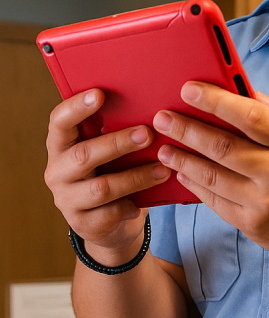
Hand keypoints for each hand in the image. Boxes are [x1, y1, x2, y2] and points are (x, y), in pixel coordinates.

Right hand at [44, 89, 170, 262]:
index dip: (76, 107)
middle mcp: (57, 171)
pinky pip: (110, 213)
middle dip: (118, 143)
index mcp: (60, 146)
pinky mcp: (83, 223)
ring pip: (102, 187)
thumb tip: (150, 106)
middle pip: (84, 154)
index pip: (59, 122)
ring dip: (136, 177)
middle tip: (148, 133)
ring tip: (163, 169)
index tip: (99, 93)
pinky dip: (132, 205)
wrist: (107, 223)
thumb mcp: (109, 152)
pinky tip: (148, 200)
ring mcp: (67, 199)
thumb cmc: (111, 173)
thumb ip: (116, 132)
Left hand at [154, 82, 268, 260]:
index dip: (216, 101)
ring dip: (183, 160)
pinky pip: (216, 202)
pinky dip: (195, 186)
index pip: (250, 116)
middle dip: (187, 130)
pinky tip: (183, 174)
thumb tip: (244, 92)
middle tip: (163, 118)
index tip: (189, 90)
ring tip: (164, 148)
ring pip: (213, 176)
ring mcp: (265, 201)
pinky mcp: (254, 224)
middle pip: (223, 147)